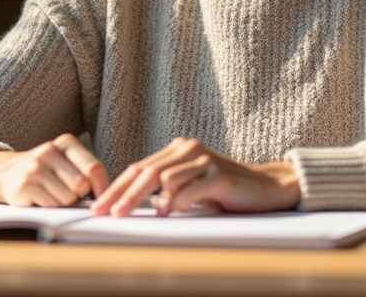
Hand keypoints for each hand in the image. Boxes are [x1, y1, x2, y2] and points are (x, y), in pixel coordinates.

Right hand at [0, 133, 108, 206]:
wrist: (3, 173)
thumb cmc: (43, 170)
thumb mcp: (63, 161)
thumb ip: (83, 171)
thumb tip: (107, 196)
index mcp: (65, 143)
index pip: (94, 167)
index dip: (103, 188)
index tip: (106, 200)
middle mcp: (49, 151)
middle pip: (81, 185)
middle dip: (79, 196)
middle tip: (69, 195)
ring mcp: (35, 167)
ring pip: (67, 198)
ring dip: (63, 203)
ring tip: (52, 195)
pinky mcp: (25, 185)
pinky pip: (51, 205)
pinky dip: (50, 207)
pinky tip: (40, 199)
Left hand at [89, 138, 300, 216]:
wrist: (267, 188)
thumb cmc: (226, 191)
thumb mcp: (191, 189)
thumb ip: (168, 192)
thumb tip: (142, 207)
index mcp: (178, 150)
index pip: (139, 168)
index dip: (116, 188)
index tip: (99, 207)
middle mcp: (188, 149)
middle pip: (145, 172)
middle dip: (122, 195)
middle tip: (108, 214)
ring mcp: (203, 159)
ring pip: (163, 179)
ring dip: (150, 201)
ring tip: (143, 216)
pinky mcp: (217, 174)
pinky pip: (188, 189)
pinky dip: (176, 203)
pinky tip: (170, 212)